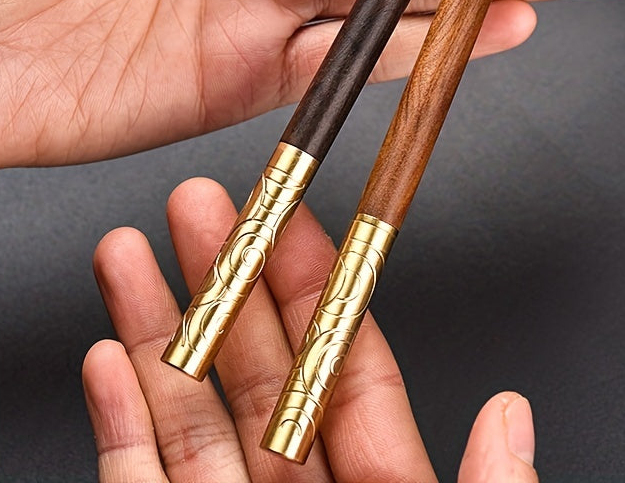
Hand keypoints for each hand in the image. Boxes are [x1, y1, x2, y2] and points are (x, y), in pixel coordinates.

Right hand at [83, 177, 539, 481]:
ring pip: (188, 413)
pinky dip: (119, 421)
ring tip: (132, 253)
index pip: (344, 363)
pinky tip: (113, 354)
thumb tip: (511, 412)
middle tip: (204, 203)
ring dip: (160, 326)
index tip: (291, 216)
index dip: (313, 283)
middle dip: (227, 276)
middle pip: (257, 368)